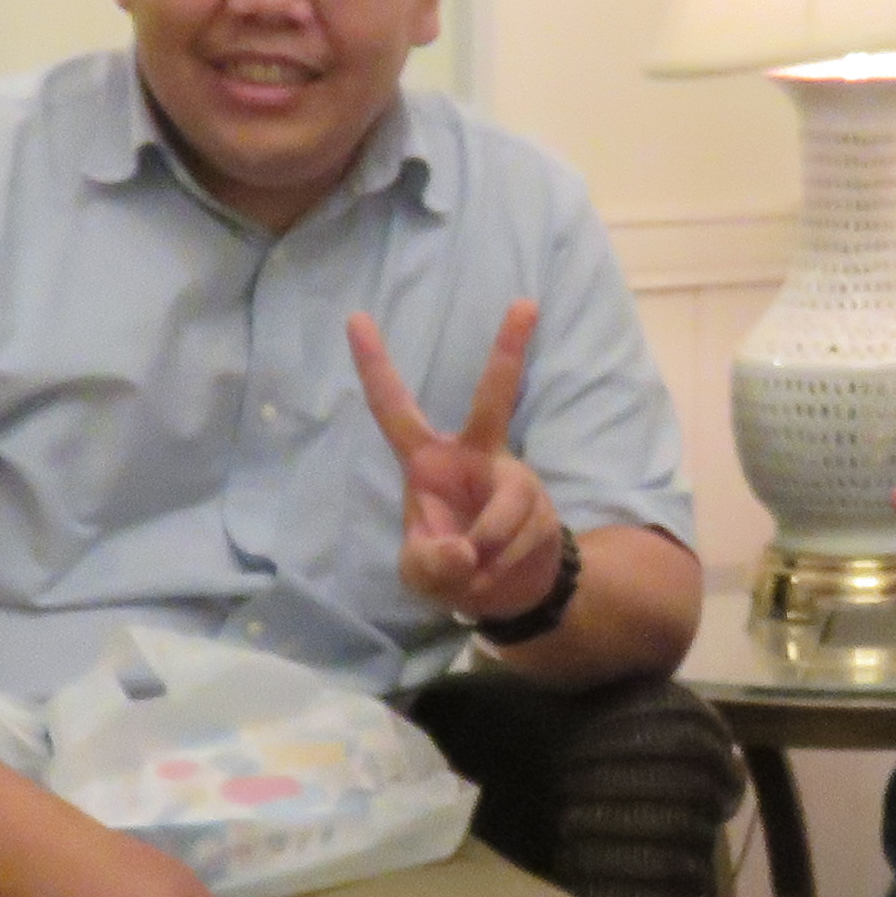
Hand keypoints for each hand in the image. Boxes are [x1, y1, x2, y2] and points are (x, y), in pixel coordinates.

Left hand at [353, 305, 566, 627]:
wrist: (507, 592)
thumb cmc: (449, 566)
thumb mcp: (422, 574)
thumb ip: (430, 564)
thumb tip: (464, 551)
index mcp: (428, 461)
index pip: (393, 408)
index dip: (373, 366)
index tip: (354, 317)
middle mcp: (475, 457)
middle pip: (493, 400)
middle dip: (509, 352)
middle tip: (525, 304)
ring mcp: (512, 478)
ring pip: (506, 505)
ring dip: (486, 551)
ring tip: (474, 573)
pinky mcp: (541, 506)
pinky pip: (519, 537)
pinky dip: (499, 567)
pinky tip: (494, 573)